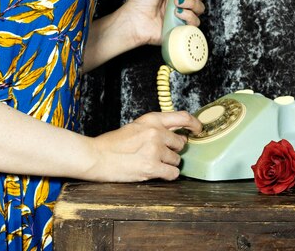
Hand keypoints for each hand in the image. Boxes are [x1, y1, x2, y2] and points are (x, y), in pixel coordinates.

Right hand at [88, 111, 202, 181]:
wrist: (96, 157)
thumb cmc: (112, 144)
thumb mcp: (136, 126)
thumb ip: (156, 127)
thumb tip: (175, 133)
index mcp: (151, 120)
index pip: (183, 117)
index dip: (195, 124)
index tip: (199, 130)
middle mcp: (156, 133)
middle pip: (181, 144)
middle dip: (173, 150)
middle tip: (159, 154)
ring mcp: (155, 150)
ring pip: (176, 160)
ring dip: (167, 164)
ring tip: (150, 163)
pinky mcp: (152, 168)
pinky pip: (173, 174)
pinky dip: (167, 176)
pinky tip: (155, 173)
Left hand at [121, 0, 213, 45]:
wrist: (134, 22)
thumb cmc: (140, 0)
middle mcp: (180, 1)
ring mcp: (182, 14)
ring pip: (200, 7)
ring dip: (190, 3)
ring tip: (176, 3)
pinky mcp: (182, 27)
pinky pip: (195, 22)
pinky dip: (188, 16)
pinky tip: (177, 14)